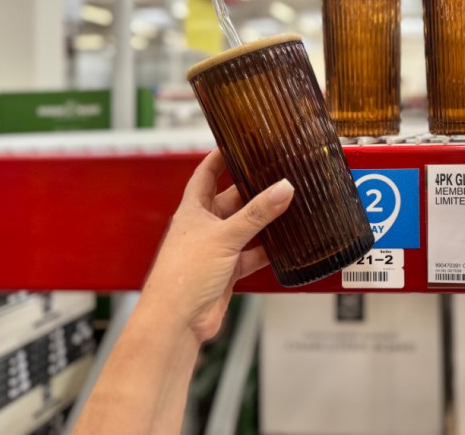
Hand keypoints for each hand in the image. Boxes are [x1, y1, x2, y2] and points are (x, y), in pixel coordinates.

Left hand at [141, 148, 293, 342]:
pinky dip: (267, 250)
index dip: (219, 158)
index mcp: (192, 211)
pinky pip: (252, 253)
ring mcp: (216, 249)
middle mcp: (203, 227)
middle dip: (253, 190)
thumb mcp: (224, 237)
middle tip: (276, 175)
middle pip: (232, 200)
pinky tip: (284, 244)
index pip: (205, 174)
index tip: (236, 143)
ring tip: (287, 205)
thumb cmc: (181, 277)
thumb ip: (256, 214)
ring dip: (263, 221)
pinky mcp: (228, 271)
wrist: (177, 321)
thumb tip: (283, 189)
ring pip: (245, 227)